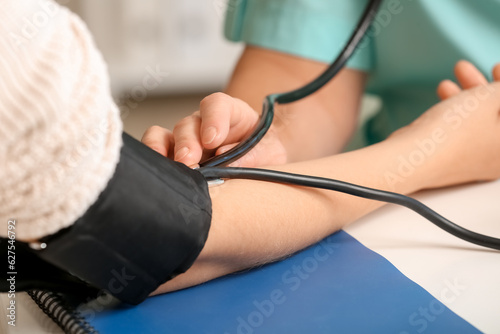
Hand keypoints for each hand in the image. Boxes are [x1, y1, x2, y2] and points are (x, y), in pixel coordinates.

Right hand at [141, 92, 287, 166]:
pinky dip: (156, 159)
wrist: (262, 157)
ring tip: (173, 168)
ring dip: (165, 151)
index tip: (213, 140)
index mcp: (230, 113)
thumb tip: (231, 165)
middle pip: (188, 124)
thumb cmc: (265, 150)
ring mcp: (186, 139)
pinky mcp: (174, 155)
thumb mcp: (270, 152)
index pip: (217, 105)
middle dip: (187, 142)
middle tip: (190, 160)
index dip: (213, 120)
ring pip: (166, 136)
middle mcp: (203, 123)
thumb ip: (255, 155)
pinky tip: (160, 173)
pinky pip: (158, 151)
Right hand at [390, 61, 499, 188]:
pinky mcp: (452, 162)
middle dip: (483, 87)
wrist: (411, 158)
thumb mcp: (489, 99)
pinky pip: (461, 132)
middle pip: (496, 116)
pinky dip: (455, 113)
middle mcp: (497, 160)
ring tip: (448, 79)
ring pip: (478, 122)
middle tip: (466, 69)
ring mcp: (474, 163)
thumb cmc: (454, 132)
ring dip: (465, 96)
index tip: (494, 67)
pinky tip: (442, 95)